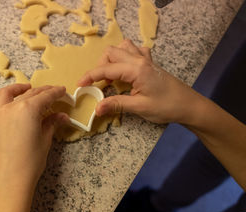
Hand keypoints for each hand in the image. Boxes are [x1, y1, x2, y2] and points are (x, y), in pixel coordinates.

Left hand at [0, 84, 67, 194]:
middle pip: (28, 94)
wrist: (9, 180)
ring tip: (26, 89)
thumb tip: (62, 116)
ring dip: (16, 89)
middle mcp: (11, 108)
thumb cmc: (31, 162)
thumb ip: (52, 124)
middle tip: (52, 93)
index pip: (45, 96)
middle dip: (42, 92)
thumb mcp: (45, 140)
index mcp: (28, 109)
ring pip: (5, 95)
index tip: (62, 91)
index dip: (55, 92)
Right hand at [78, 39, 203, 124]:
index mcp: (136, 69)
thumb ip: (116, 104)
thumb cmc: (166, 107)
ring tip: (110, 76)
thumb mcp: (139, 107)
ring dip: (112, 59)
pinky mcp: (150, 62)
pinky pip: (134, 50)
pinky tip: (125, 70)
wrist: (189, 105)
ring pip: (122, 47)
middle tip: (97, 84)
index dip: (90, 76)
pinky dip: (125, 56)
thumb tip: (96, 108)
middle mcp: (140, 59)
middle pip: (111, 52)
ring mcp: (146, 59)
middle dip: (99, 67)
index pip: (106, 69)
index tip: (79, 85)